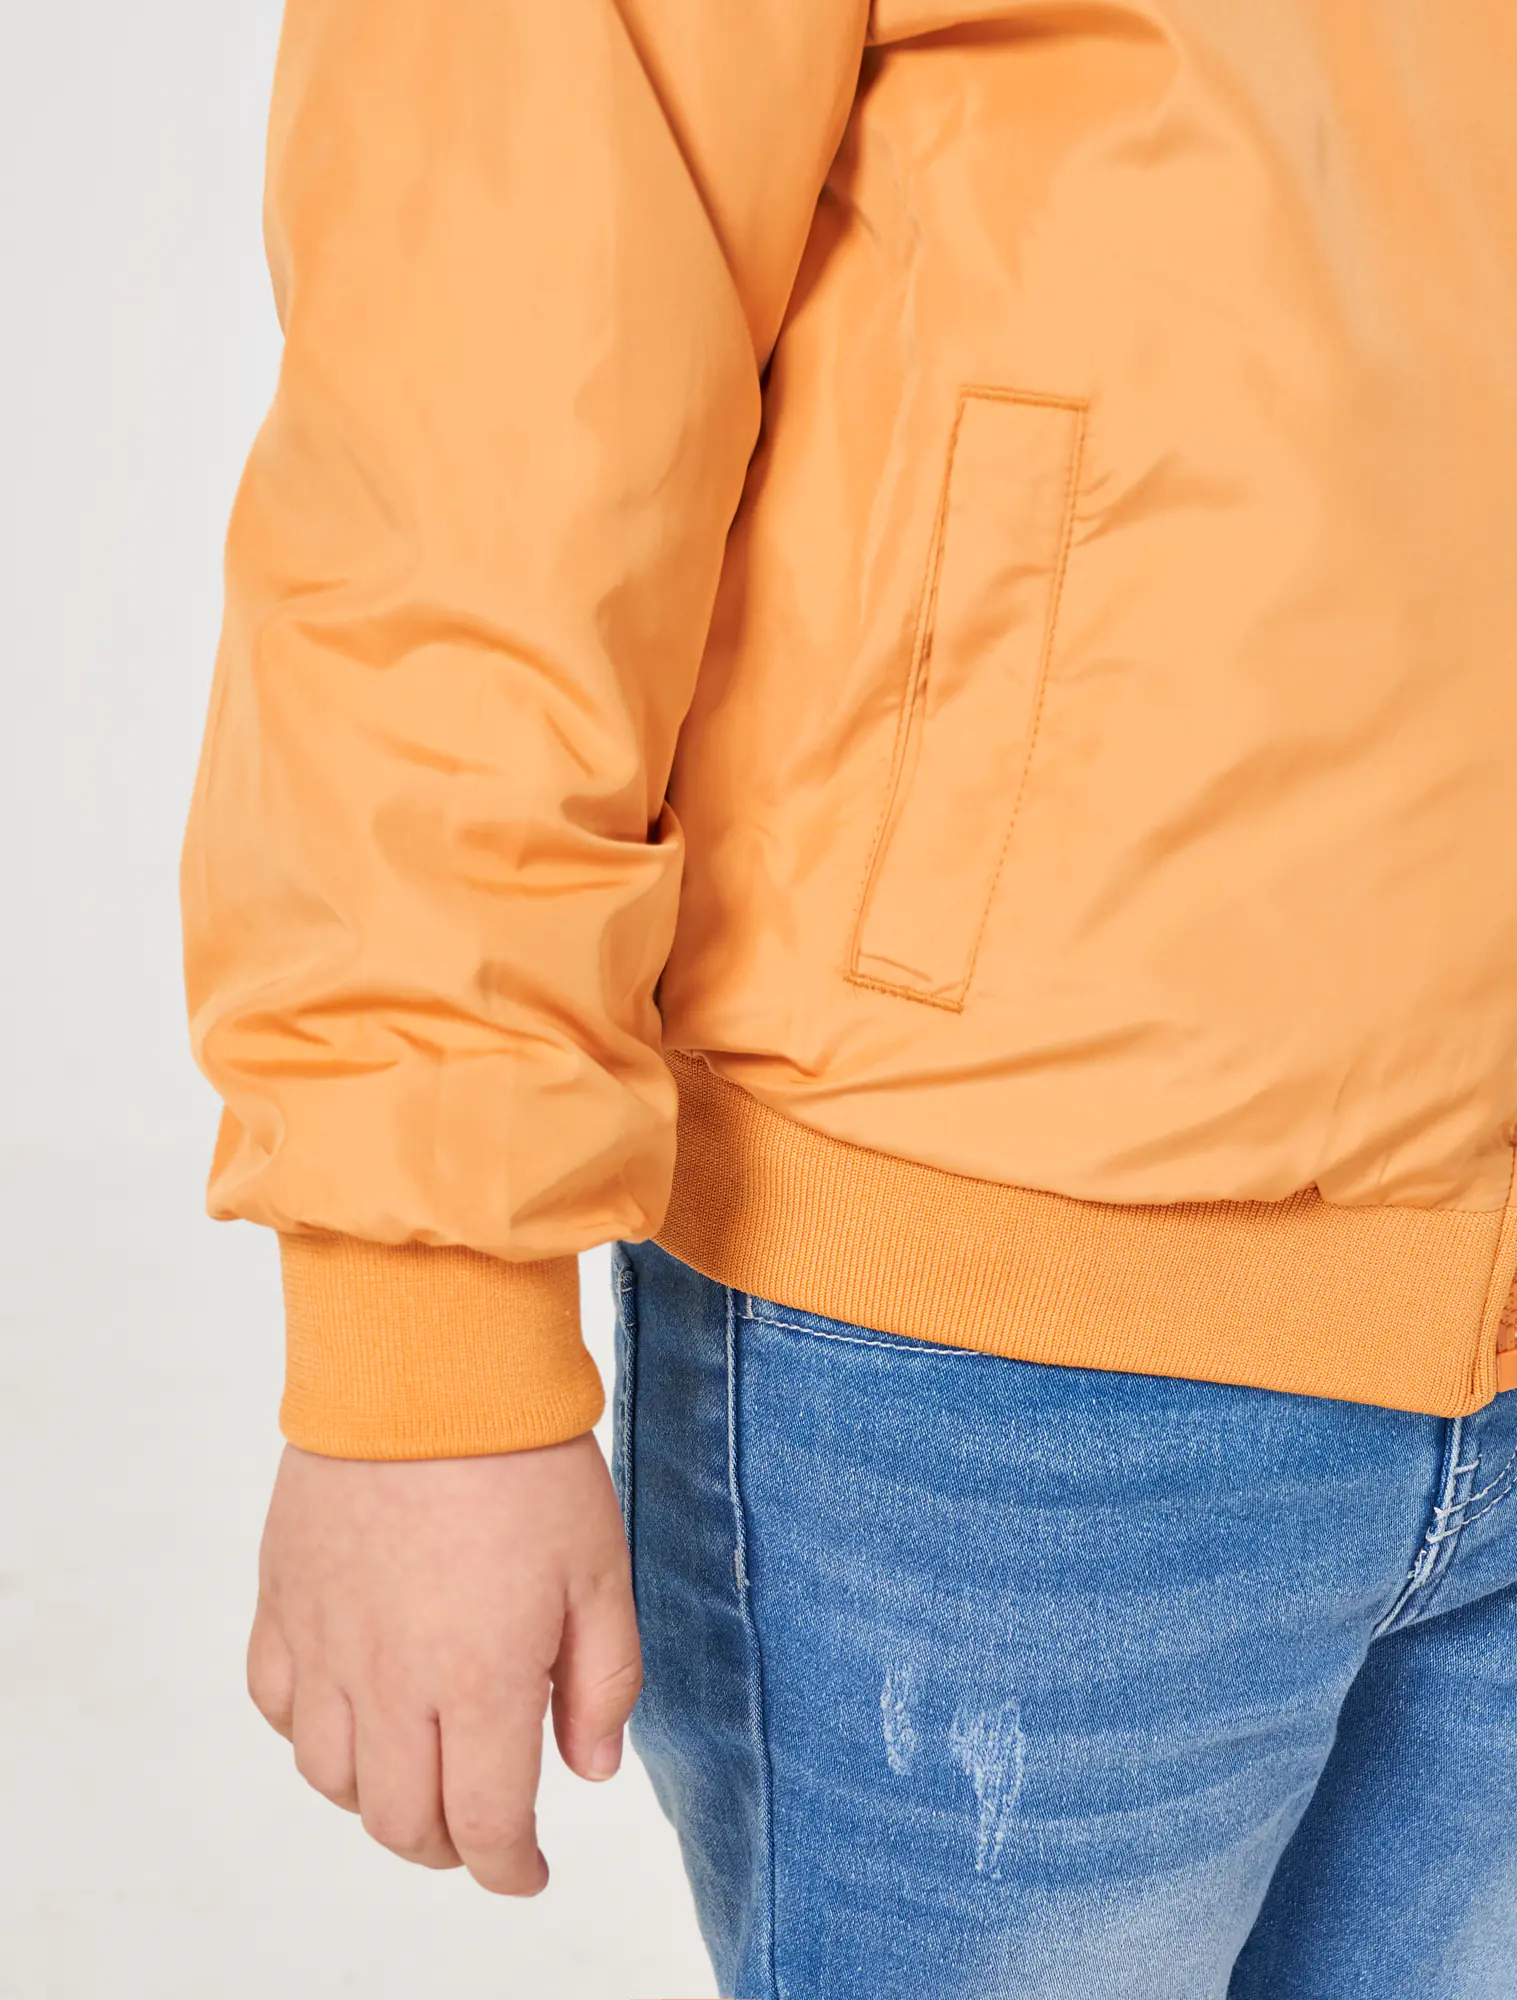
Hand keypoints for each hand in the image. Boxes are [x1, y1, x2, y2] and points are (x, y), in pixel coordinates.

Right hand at [246, 1434, 640, 1894]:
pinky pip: (275, 1704)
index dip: (511, 1869)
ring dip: (379, 1798)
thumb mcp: (602, 1568)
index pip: (487, 1825)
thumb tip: (589, 1769)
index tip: (530, 1871)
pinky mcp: (282, 1598)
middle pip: (403, 1823)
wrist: (427, 1363)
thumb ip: (603, 1681)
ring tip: (421, 1768)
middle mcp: (389, 1683)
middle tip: (483, 1825)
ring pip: (331, 1778)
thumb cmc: (526, 1458)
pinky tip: (350, 1708)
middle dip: (449, 1846)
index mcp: (479, 1683)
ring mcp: (325, 1643)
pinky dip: (310, 1732)